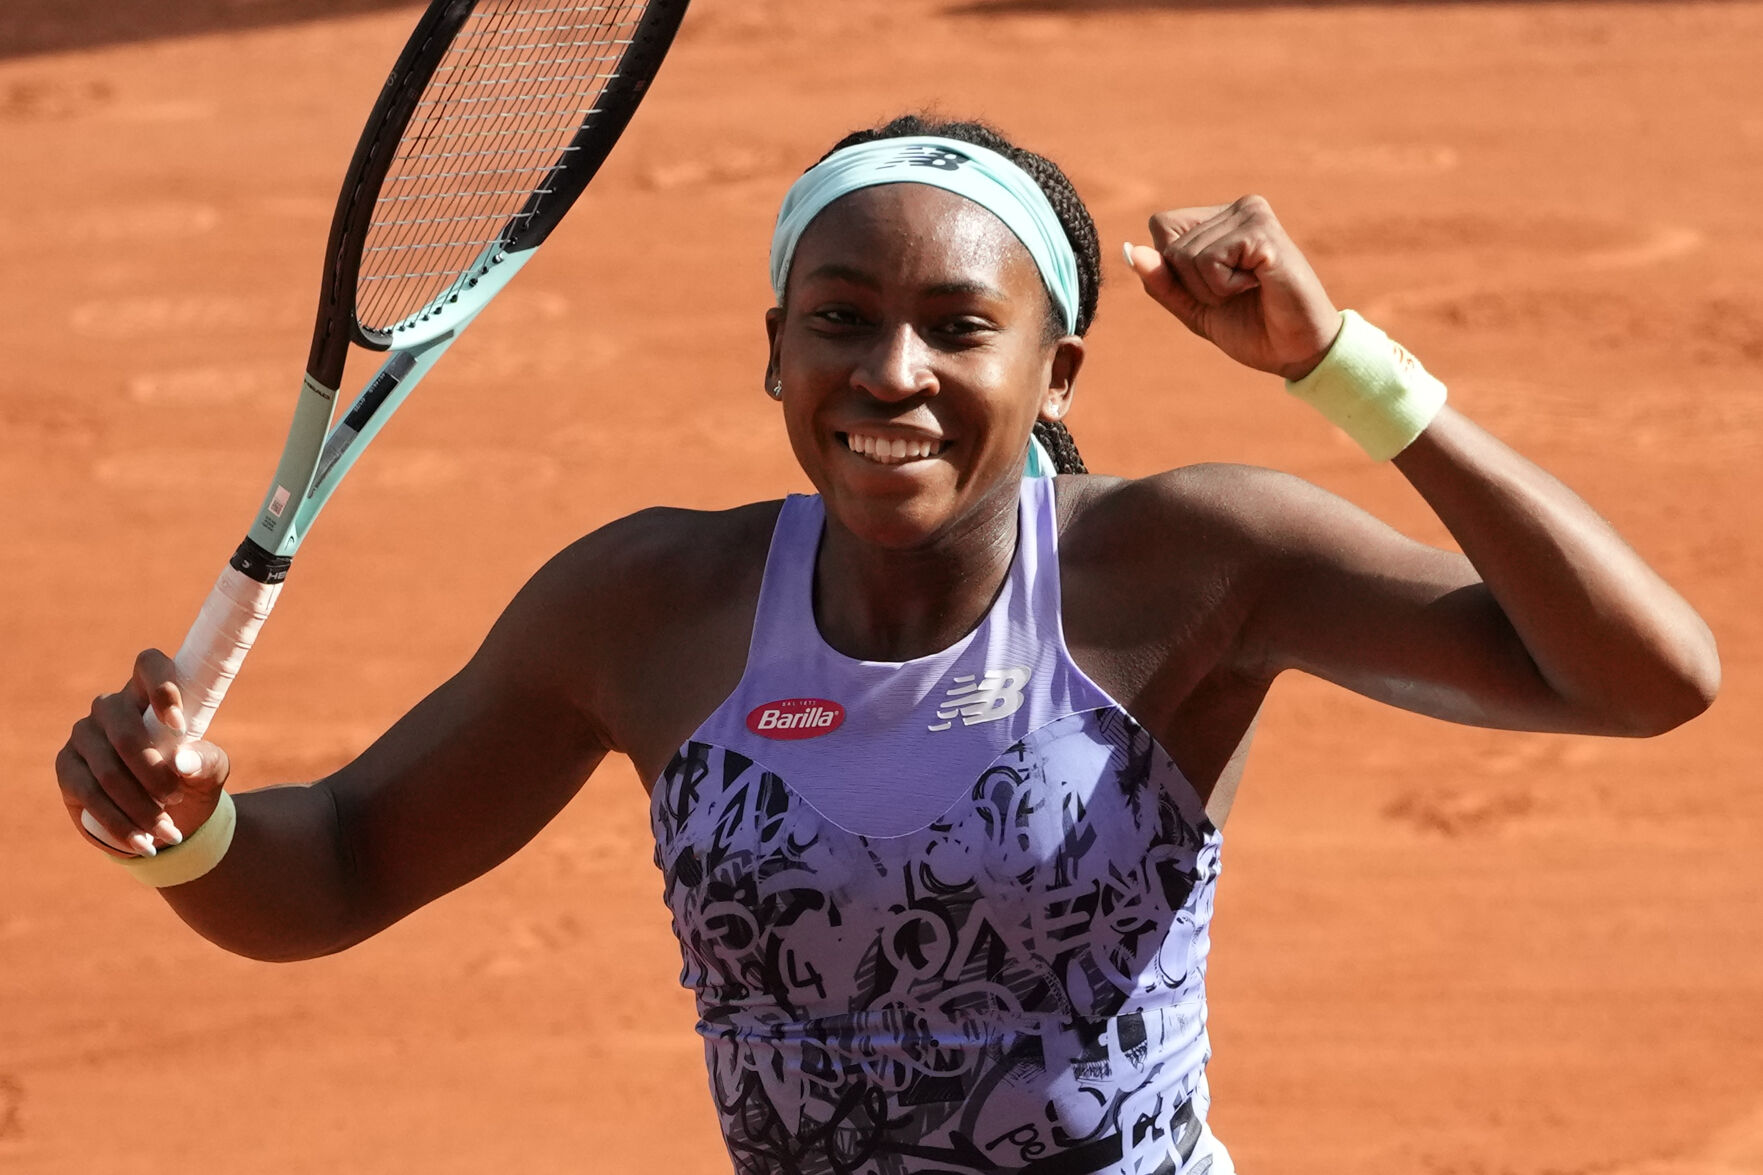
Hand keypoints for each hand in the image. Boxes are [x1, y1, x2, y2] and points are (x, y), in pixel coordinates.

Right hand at [56, 649, 230, 857]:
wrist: (172, 817)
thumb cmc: (192, 780)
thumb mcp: (211, 771)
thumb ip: (206, 761)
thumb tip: (181, 762)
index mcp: (149, 693)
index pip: (148, 664)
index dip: (161, 686)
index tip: (179, 724)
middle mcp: (111, 708)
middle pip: (124, 729)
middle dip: (153, 771)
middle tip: (177, 796)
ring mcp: (84, 736)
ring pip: (108, 769)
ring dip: (141, 805)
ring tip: (169, 831)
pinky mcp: (67, 768)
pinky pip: (89, 794)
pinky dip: (120, 823)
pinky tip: (144, 843)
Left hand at [1125, 195, 1340, 380]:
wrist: (1296, 352)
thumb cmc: (1251, 328)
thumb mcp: (1193, 308)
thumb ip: (1161, 281)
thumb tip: (1131, 249)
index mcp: (1222, 220)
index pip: (1161, 228)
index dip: (1174, 271)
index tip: (1214, 288)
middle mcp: (1239, 209)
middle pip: (1170, 246)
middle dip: (1193, 285)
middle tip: (1236, 294)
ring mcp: (1252, 215)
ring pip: (1185, 254)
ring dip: (1210, 289)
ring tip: (1249, 290)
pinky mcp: (1263, 232)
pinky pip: (1208, 260)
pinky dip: (1224, 287)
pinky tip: (1258, 285)